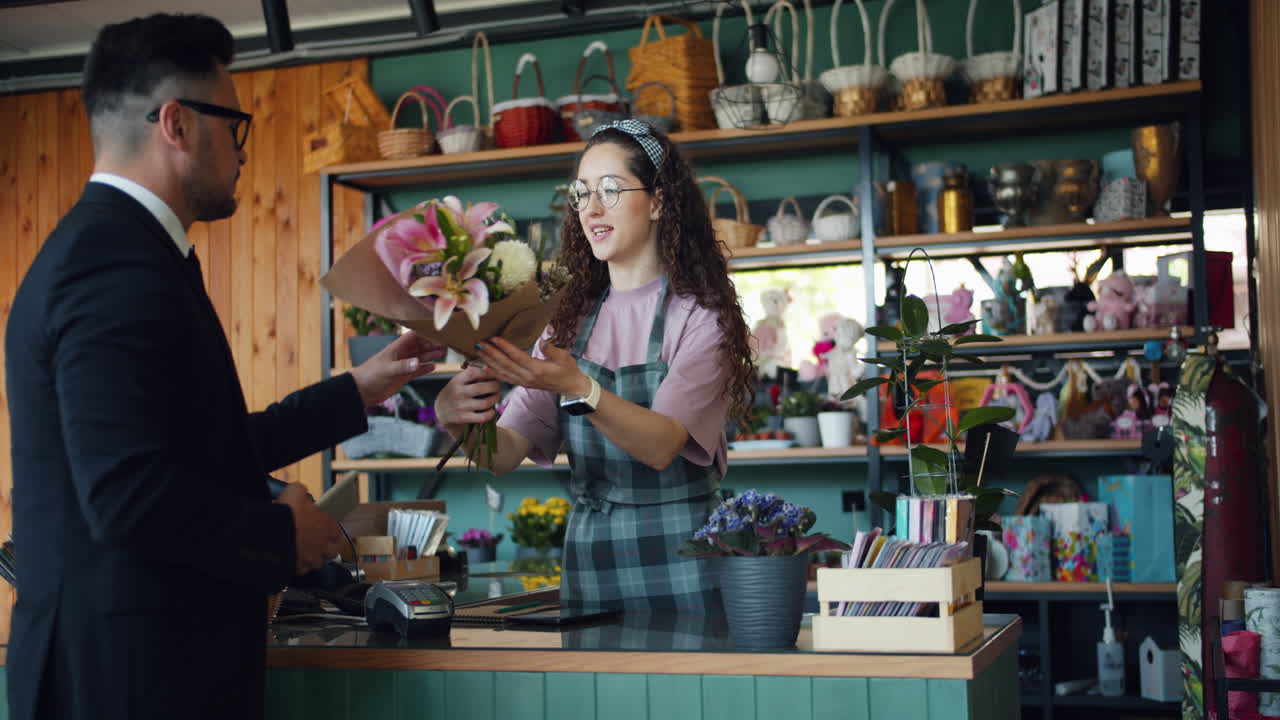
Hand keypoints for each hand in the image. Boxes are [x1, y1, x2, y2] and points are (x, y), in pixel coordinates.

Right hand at [274, 483, 339, 574]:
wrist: (271, 532)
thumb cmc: (287, 512)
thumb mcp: (295, 491)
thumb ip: (302, 492)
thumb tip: (300, 491)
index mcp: (328, 526)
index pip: (336, 531)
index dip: (329, 530)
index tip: (321, 527)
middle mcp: (323, 545)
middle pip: (332, 551)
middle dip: (325, 548)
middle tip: (314, 542)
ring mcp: (312, 559)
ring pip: (317, 562)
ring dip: (312, 557)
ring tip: (302, 552)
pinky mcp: (299, 568)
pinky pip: (302, 570)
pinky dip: (298, 566)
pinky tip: (291, 559)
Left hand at [349, 332, 445, 406]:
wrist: (361, 391)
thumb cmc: (371, 375)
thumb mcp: (388, 370)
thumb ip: (403, 366)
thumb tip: (417, 362)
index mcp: (397, 348)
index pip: (413, 336)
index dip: (425, 333)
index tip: (438, 333)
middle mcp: (401, 355)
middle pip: (420, 346)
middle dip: (432, 345)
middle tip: (446, 345)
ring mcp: (403, 366)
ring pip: (420, 358)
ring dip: (431, 356)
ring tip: (443, 354)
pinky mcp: (403, 377)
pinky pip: (417, 370)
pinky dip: (425, 368)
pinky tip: (433, 367)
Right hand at [434, 364, 501, 431]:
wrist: (441, 411)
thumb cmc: (456, 392)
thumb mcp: (459, 381)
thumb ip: (472, 374)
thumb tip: (490, 368)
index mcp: (457, 381)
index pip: (474, 373)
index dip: (488, 372)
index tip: (495, 374)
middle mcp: (458, 392)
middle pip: (482, 388)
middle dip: (495, 386)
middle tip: (498, 387)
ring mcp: (460, 406)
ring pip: (485, 402)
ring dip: (495, 399)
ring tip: (496, 397)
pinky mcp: (463, 418)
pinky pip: (483, 416)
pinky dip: (491, 413)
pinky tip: (491, 410)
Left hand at [475, 337, 589, 397]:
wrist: (570, 387)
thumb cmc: (568, 370)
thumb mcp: (565, 357)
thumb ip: (552, 350)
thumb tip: (542, 341)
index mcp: (538, 370)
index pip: (518, 357)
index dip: (505, 348)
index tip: (494, 339)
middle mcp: (528, 377)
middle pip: (506, 365)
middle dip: (492, 354)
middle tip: (480, 343)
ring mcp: (524, 382)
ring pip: (503, 372)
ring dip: (489, 362)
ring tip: (479, 351)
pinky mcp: (522, 384)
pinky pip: (505, 379)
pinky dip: (494, 372)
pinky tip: (485, 366)